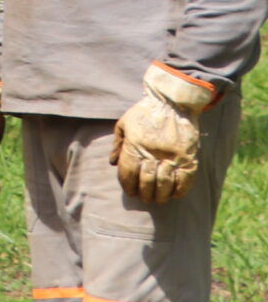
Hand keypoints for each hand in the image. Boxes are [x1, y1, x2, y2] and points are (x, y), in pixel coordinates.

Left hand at [116, 63, 214, 202]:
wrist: (172, 102)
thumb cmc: (144, 112)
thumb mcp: (124, 124)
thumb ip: (118, 144)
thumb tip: (112, 163)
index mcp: (134, 145)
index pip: (128, 173)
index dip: (128, 185)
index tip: (130, 191)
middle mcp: (152, 153)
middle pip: (146, 182)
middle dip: (144, 194)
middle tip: (144, 198)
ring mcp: (172, 156)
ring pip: (165, 184)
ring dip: (161, 195)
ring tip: (158, 199)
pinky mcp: (188, 157)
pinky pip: (185, 180)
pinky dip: (180, 190)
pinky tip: (175, 194)